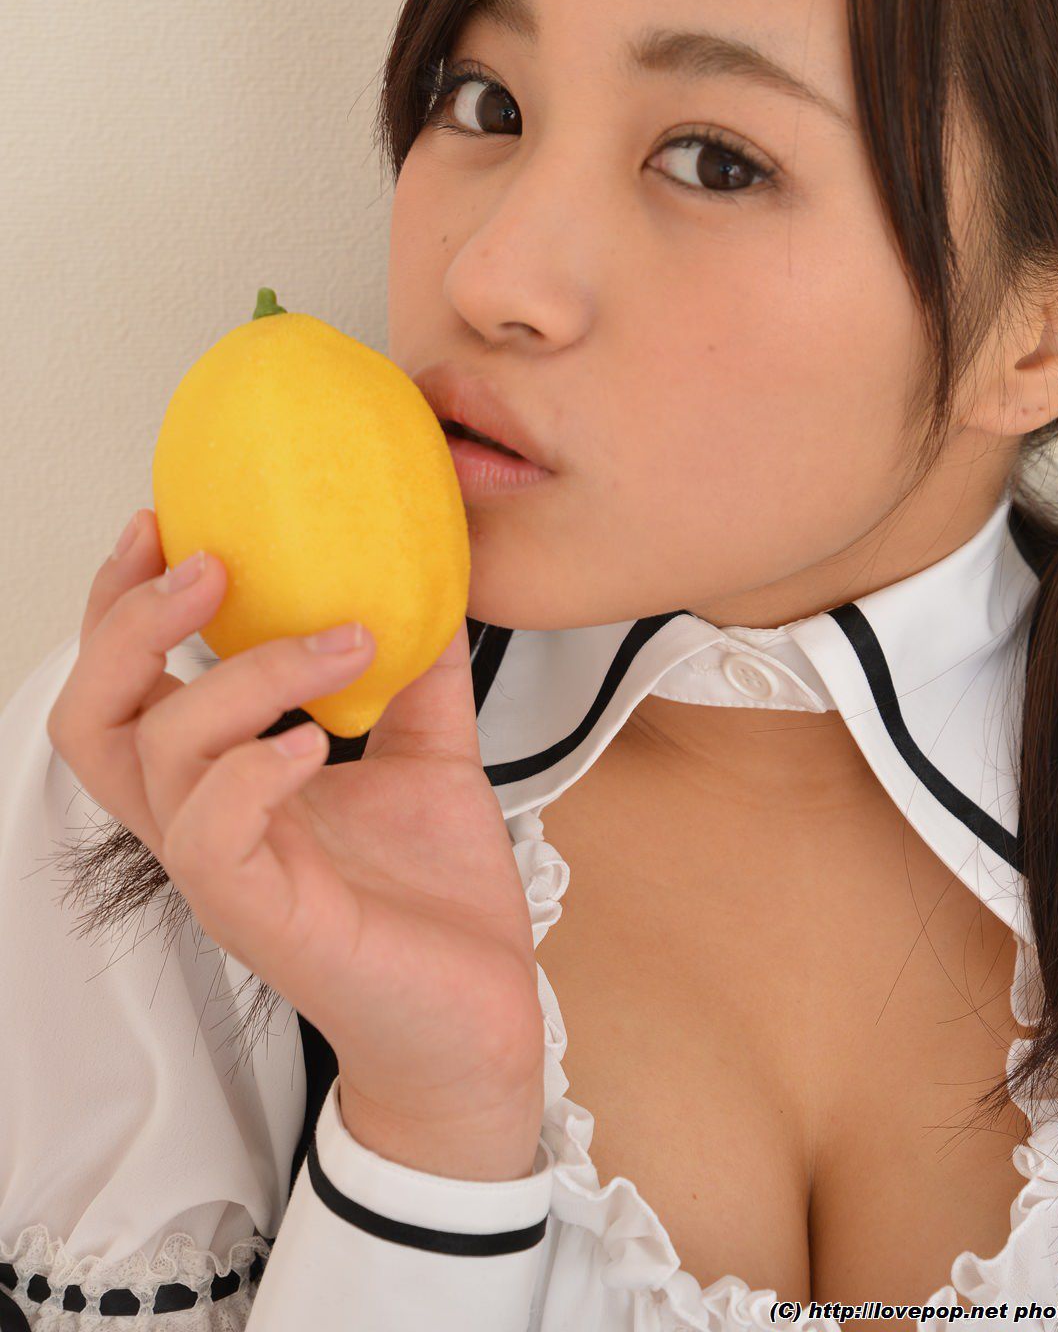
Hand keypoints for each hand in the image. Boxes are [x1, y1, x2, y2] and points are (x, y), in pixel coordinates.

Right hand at [47, 510, 545, 1174]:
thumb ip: (419, 676)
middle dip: (129, 622)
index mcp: (224, 782)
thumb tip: (434, 583)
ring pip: (154, 756)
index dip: (124, 601)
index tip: (165, 521)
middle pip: (91, 714)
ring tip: (332, 641)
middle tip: (206, 562)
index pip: (128, 684)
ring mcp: (225, 873)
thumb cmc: (437, 903)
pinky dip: (255, 766)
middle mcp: (204, 823)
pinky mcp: (260, 917)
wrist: (481, 1021)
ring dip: (238, 675)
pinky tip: (316, 739)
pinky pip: (210, 833)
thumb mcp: (433, 756)